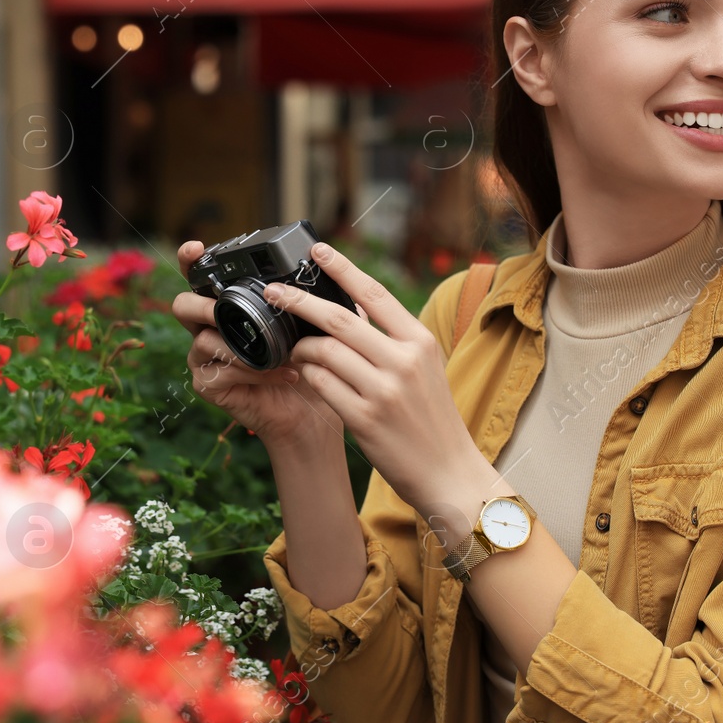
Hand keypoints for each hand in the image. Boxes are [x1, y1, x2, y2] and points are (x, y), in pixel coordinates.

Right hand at [170, 240, 349, 447]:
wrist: (312, 410)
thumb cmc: (311, 363)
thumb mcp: (317, 324)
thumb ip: (317, 296)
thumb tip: (329, 261)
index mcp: (230, 306)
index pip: (202, 277)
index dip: (191, 260)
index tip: (195, 248)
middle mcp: (210, 328)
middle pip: (182, 305)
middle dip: (200, 304)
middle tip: (219, 309)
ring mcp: (205, 358)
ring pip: (203, 340)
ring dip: (244, 347)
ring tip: (280, 355)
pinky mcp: (208, 385)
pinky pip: (221, 370)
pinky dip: (254, 372)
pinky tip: (282, 374)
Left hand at [264, 241, 485, 516]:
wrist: (448, 472)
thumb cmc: (431, 418)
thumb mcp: (425, 369)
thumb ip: (394, 339)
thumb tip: (351, 309)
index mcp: (419, 341)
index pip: (374, 294)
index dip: (342, 269)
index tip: (317, 251)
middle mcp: (403, 361)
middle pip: (339, 318)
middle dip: (299, 301)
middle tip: (274, 292)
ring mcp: (383, 390)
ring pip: (323, 351)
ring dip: (300, 348)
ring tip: (294, 350)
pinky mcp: (364, 419)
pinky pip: (321, 384)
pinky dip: (307, 375)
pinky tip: (305, 376)